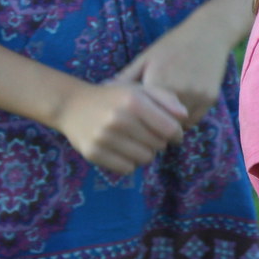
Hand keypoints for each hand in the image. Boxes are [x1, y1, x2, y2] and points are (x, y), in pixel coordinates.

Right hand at [54, 81, 186, 173]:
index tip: (174, 133)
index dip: (177, 134)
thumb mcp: (140, 89)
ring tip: (137, 141)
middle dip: (159, 142)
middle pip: (158, 145)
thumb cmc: (115, 97)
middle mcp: (118, 119)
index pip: (170, 129)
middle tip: (149, 134)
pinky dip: (130, 162)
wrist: (73, 105)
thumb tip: (185, 117)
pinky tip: (124, 149)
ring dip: (146, 153)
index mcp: (134, 102)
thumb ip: (167, 98)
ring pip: (144, 159)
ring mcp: (104, 138)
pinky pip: (126, 169)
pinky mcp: (93, 153)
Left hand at [116, 28, 230, 126]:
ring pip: (180, 124)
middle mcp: (180, 90)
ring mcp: (197, 95)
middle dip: (154, 126)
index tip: (131, 127)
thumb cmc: (172, 44)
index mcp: (159, 81)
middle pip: (162, 122)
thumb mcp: (146, 58)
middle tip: (146, 130)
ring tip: (161, 122)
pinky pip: (195, 118)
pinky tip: (178, 113)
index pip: (144, 114)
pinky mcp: (211, 97)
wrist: (208, 32)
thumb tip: (103, 91)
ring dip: (170, 125)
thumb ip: (126, 78)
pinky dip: (186, 119)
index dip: (137, 122)